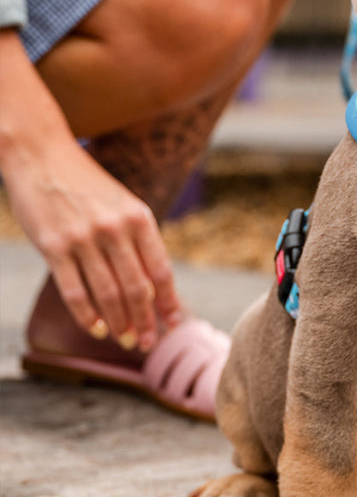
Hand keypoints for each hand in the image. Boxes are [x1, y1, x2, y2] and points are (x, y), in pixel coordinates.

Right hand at [0, 31, 181, 352]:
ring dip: (119, 323)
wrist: (41, 154)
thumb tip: (156, 285)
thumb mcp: (124, 205)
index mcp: (140, 219)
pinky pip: (74, 290)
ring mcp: (84, 239)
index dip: (169, 302)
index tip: (175, 323)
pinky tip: (95, 328)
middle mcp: (115, 229)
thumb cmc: (87, 185)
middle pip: (137, 288)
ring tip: (126, 340)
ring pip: (108, 294)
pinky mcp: (53, 246)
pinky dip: (87, 315)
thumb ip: (139, 240)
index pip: (161, 270)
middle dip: (145, 321)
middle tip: (148, 342)